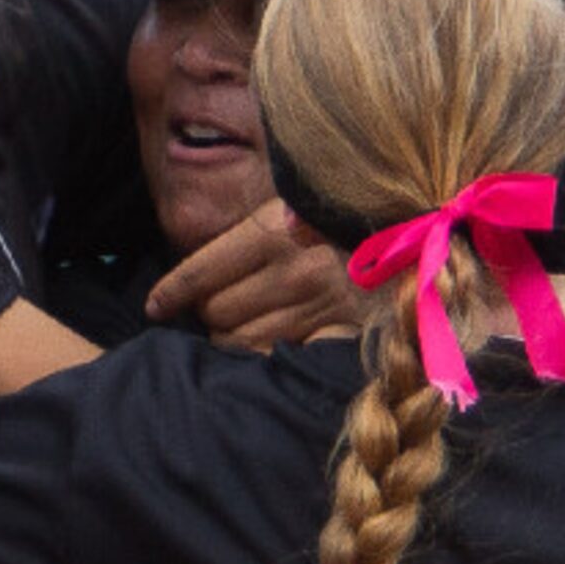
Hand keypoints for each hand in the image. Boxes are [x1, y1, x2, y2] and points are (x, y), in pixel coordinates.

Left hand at [144, 199, 357, 349]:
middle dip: (209, 312)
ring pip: (239, 341)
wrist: (409, 235)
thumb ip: (247, 234)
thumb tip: (191, 282)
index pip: (201, 273)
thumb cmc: (337, 219)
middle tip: (220, 303)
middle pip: (215, 313)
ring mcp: (320, 306)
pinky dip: (264, 352)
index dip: (170, 293)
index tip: (155, 306)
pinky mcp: (339, 332)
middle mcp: (297, 270)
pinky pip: (275, 356)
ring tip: (248, 319)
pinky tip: (270, 338)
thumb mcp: (288, 207)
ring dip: (233, 335)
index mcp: (276, 230)